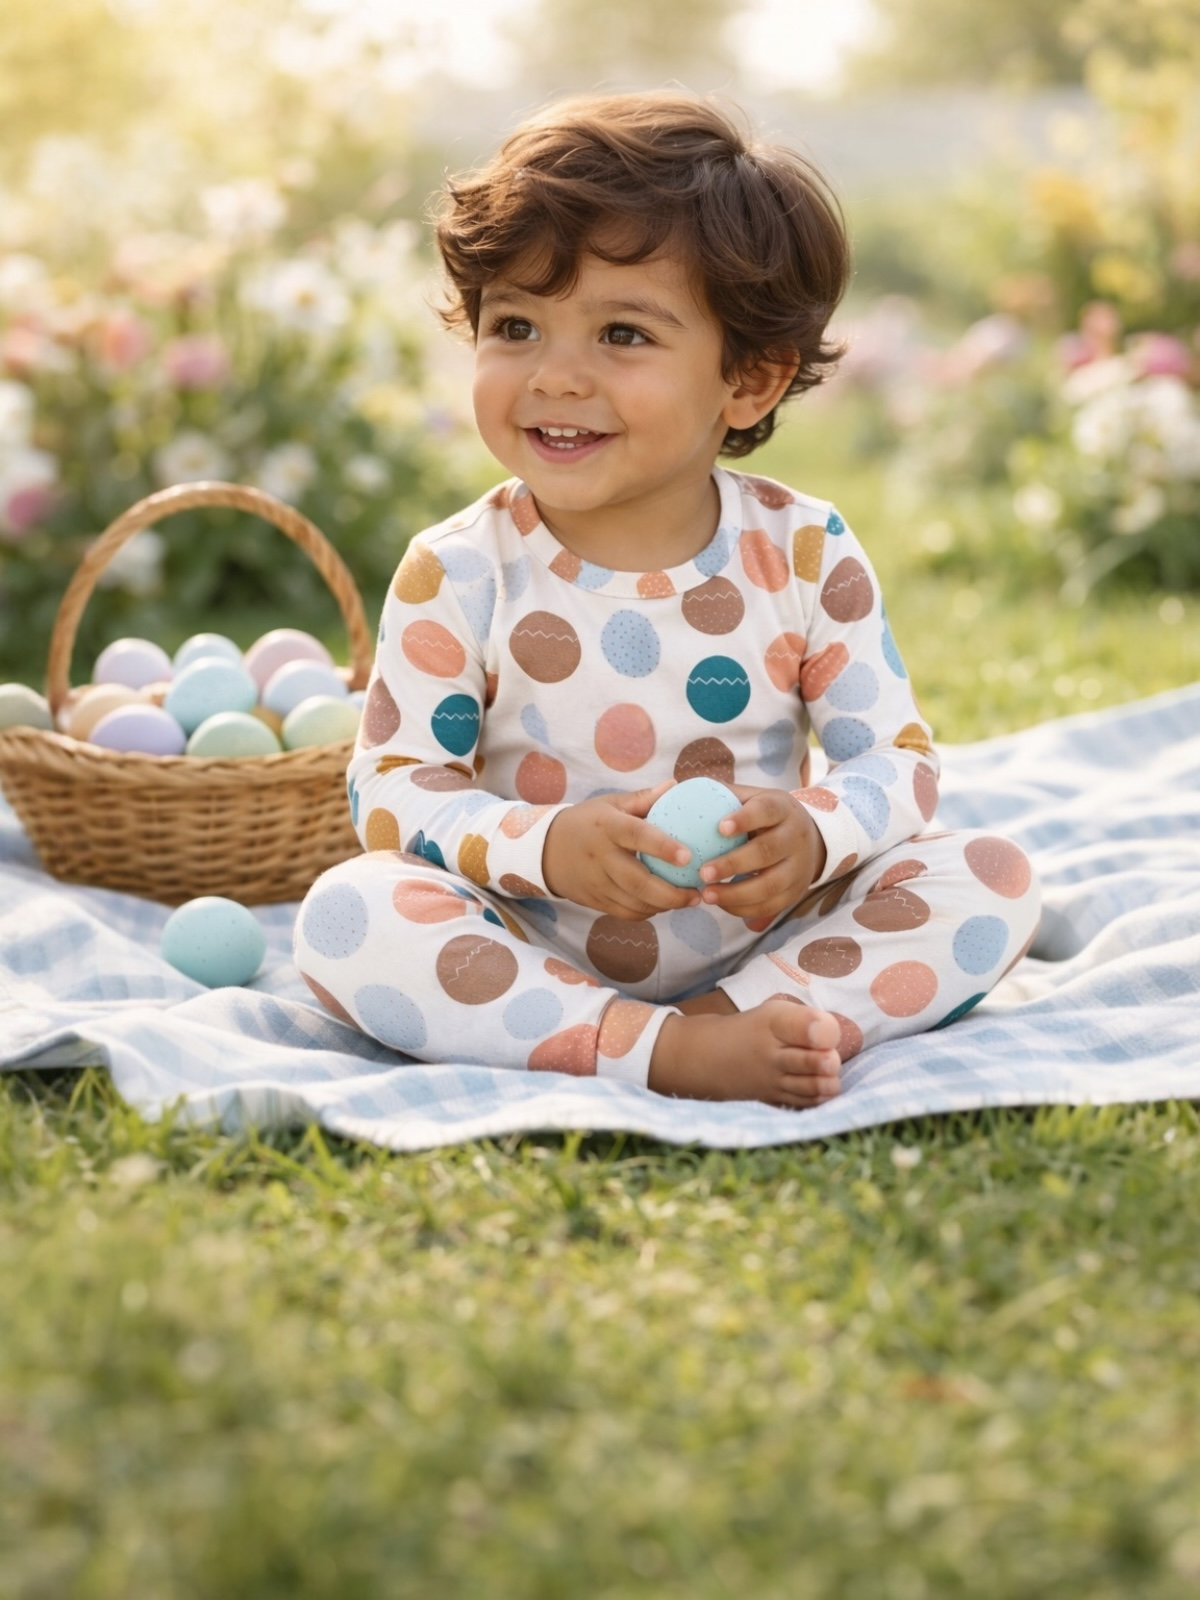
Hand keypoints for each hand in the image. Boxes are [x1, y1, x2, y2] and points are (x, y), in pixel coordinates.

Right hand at [542, 780, 702, 919]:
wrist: (546, 850)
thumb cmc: (587, 822)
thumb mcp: (610, 804)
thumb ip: (643, 799)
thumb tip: (674, 785)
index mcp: (607, 827)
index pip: (636, 836)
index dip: (662, 847)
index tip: (688, 856)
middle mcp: (601, 857)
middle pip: (637, 881)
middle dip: (671, 893)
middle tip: (697, 893)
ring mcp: (597, 882)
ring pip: (634, 902)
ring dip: (665, 905)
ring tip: (690, 900)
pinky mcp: (595, 901)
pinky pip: (626, 913)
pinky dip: (648, 912)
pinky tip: (664, 904)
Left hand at [697, 785, 826, 924]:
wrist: (808, 841)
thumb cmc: (765, 816)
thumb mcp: (753, 799)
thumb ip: (722, 795)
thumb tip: (676, 788)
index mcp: (782, 808)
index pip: (767, 810)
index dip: (745, 818)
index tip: (720, 828)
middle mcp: (795, 837)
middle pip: (767, 851)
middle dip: (733, 864)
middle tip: (702, 872)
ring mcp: (798, 867)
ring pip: (770, 885)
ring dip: (736, 893)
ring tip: (707, 894)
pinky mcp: (795, 892)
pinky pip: (769, 906)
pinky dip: (743, 908)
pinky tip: (720, 903)